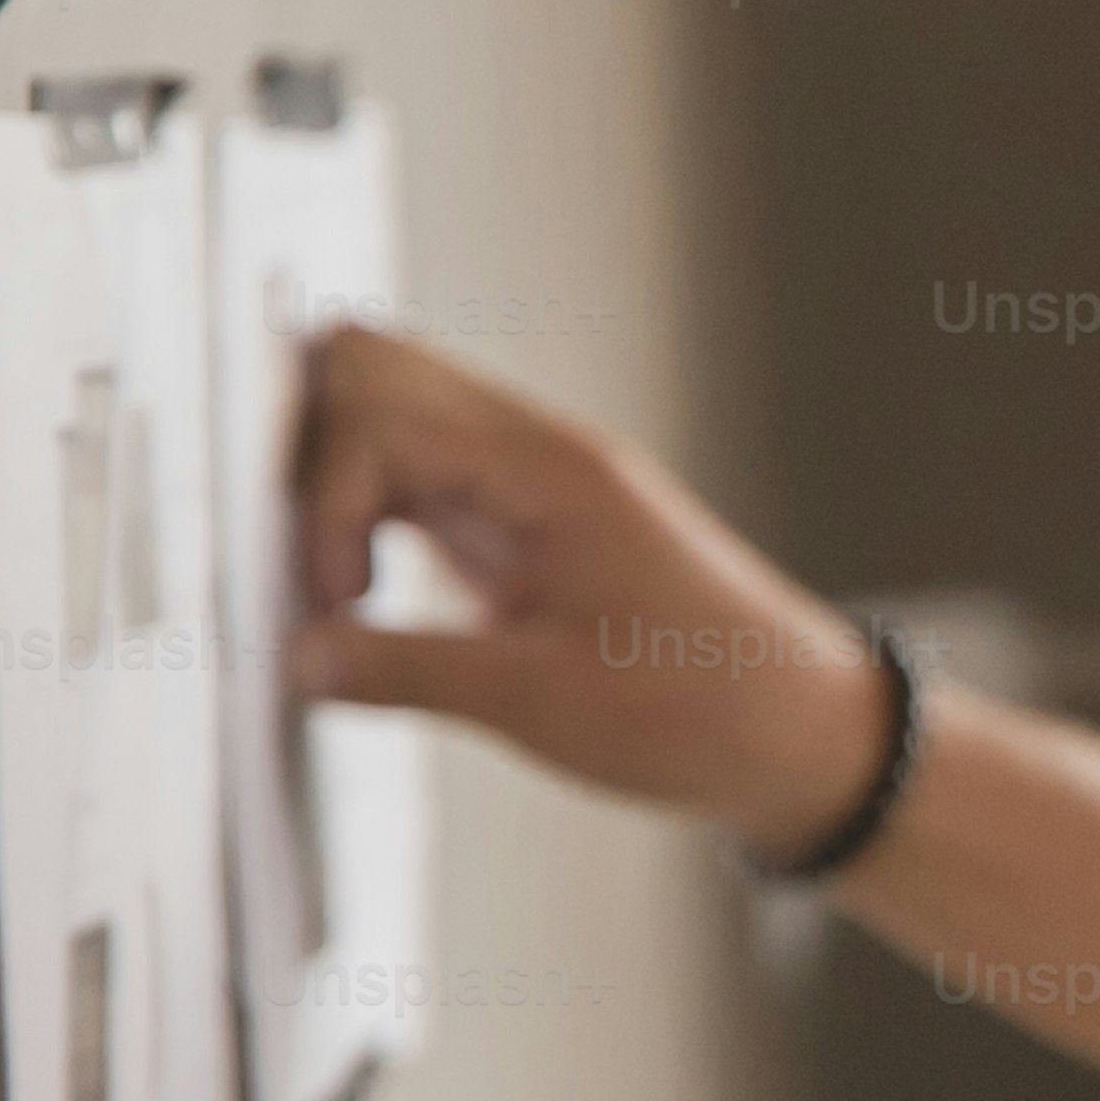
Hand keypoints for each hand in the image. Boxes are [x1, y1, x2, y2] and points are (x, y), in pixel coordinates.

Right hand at [283, 325, 892, 851]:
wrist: (801, 732)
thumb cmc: (701, 709)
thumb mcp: (538, 705)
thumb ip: (405, 672)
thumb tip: (298, 658)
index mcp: (550, 470)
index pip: (379, 416)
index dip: (329, 506)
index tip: (336, 605)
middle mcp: (539, 452)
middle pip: (378, 369)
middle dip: (310, 448)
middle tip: (302, 557)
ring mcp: (533, 480)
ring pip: (396, 415)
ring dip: (340, 481)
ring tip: (334, 584)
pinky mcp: (528, 520)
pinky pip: (425, 475)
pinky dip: (371, 513)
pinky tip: (362, 590)